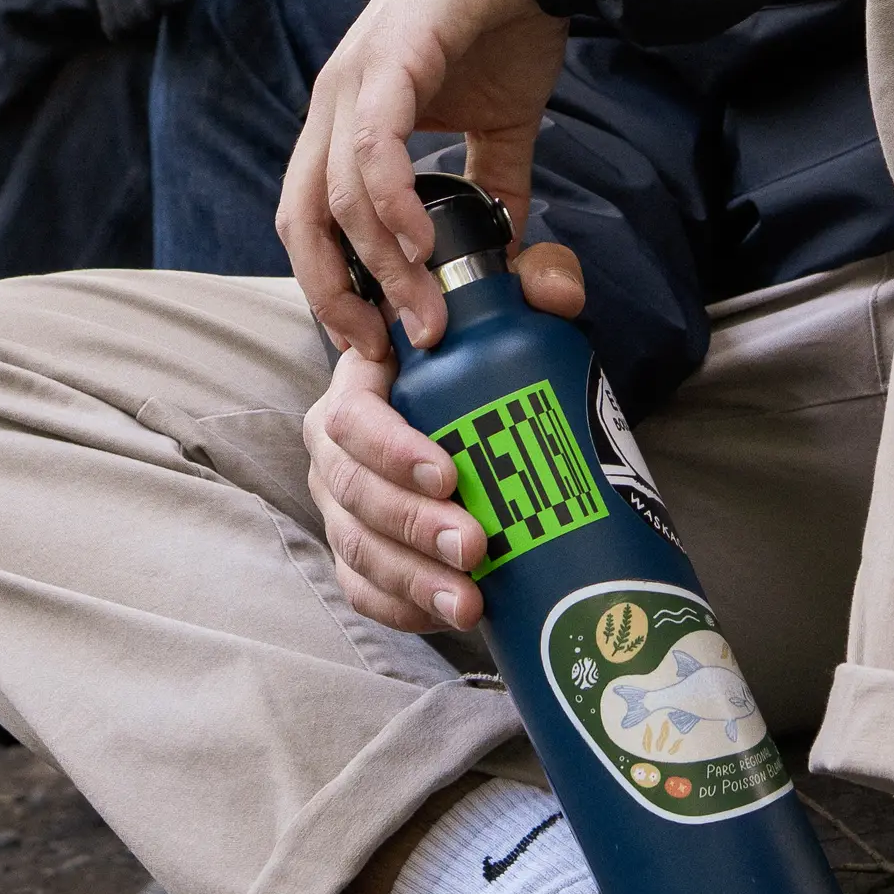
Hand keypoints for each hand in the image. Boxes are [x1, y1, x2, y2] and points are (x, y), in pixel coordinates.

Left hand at [276, 0, 569, 358]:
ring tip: (429, 315)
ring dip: (382, 269)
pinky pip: (371, 146)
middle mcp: (335, 102)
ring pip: (338, 198)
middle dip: (336, 297)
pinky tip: (426, 248)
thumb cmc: (508, 16)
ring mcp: (354, 78)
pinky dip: (390, 206)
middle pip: (301, 222)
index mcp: (348, 119)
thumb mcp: (499, 125)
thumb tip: (508, 259)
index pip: (312, 222)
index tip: (380, 342)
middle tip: (388, 349)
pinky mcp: (389, 57)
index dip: (334, 288)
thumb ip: (493, 188)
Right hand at [303, 228, 586, 635]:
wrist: (474, 404)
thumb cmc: (484, 354)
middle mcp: (338, 448)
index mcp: (360, 383)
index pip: (353, 417)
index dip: (392, 450)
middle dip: (410, 526)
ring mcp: (344, 504)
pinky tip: (446, 616)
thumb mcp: (512, 305)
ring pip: (357, 547)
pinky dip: (400, 607)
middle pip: (351, 492)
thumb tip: (555, 295)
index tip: (451, 474)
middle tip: (475, 547)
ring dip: (410, 578)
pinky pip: (363, 588)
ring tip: (470, 602)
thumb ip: (540, 277)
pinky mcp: (360, 551)